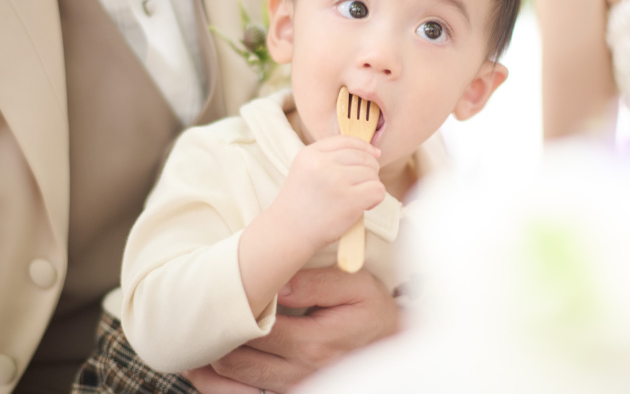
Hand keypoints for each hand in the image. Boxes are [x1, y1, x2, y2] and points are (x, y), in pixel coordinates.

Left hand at [184, 267, 398, 392]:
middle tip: (201, 308)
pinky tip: (217, 357)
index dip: (229, 308)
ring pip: (232, 381)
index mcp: (313, 343)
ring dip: (211, 359)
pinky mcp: (289, 392)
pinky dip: (222, 379)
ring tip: (204, 330)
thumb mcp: (357, 287)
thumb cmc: (371, 312)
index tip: (220, 287)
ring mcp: (292, 388)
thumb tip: (280, 284)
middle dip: (211, 337)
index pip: (251, 329)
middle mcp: (299, 372)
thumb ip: (318, 283)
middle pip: (233, 361)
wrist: (392, 346)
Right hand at [271, 136, 384, 249]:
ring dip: (370, 186)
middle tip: (360, 186)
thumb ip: (330, 157)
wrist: (288, 232)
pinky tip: (363, 206)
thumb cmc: (301, 204)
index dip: (364, 147)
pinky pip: (378, 190)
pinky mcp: (349, 200)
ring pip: (372, 174)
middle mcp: (322, 163)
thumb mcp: (306, 169)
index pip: (347, 140)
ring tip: (356, 198)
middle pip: (364, 156)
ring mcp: (336, 181)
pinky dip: (375, 199)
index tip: (373, 155)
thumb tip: (373, 152)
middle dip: (369, 170)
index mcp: (310, 153)